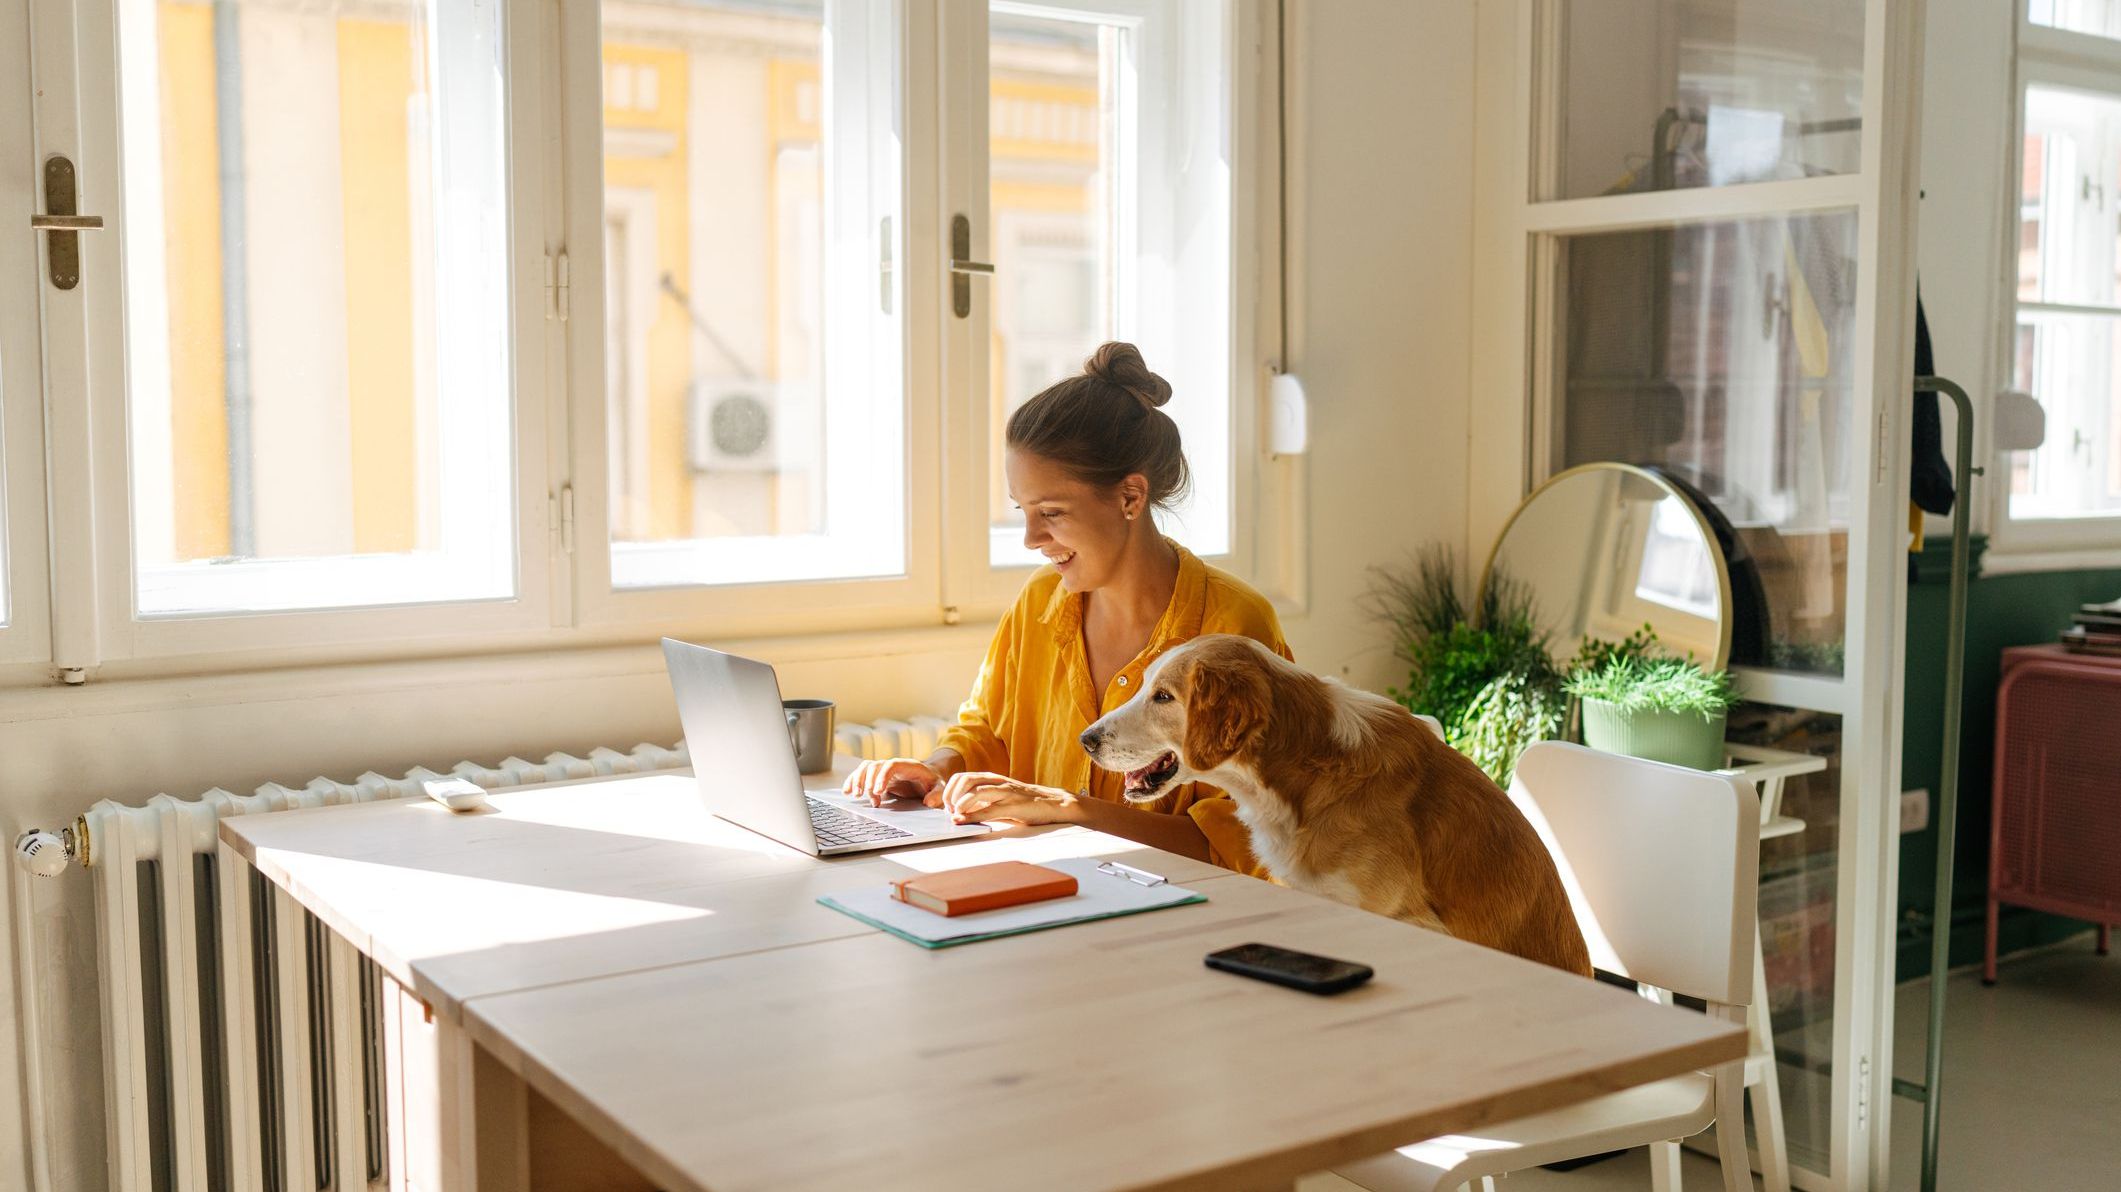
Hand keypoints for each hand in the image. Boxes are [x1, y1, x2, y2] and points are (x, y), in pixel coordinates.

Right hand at [842, 758, 943, 805]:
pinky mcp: (878, 777)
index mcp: (908, 765)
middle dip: (866, 779)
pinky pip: (863, 774)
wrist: (928, 777)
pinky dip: (854, 781)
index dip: (883, 776)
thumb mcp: (940, 787)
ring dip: (857, 780)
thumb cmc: (933, 782)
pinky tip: (848, 792)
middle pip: (875, 765)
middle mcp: (893, 765)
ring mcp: (884, 770)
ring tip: (854, 794)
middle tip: (861, 794)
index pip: (891, 765)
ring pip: (866, 768)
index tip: (878, 790)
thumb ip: (937, 794)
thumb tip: (928, 802)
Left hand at [937, 773, 1082, 826]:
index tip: (945, 805)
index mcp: (992, 779)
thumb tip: (960, 812)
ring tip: (955, 815)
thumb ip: (982, 802)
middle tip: (948, 810)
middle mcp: (996, 782)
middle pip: (964, 780)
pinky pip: (988, 809)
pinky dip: (972, 816)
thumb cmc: (1025, 802)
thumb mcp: (1000, 799)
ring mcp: (1005, 792)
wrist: (1054, 803)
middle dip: (950, 795)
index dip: (948, 790)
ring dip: (959, 804)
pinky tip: (963, 821)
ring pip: (974, 791)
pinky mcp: (1014, 805)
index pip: (962, 777)